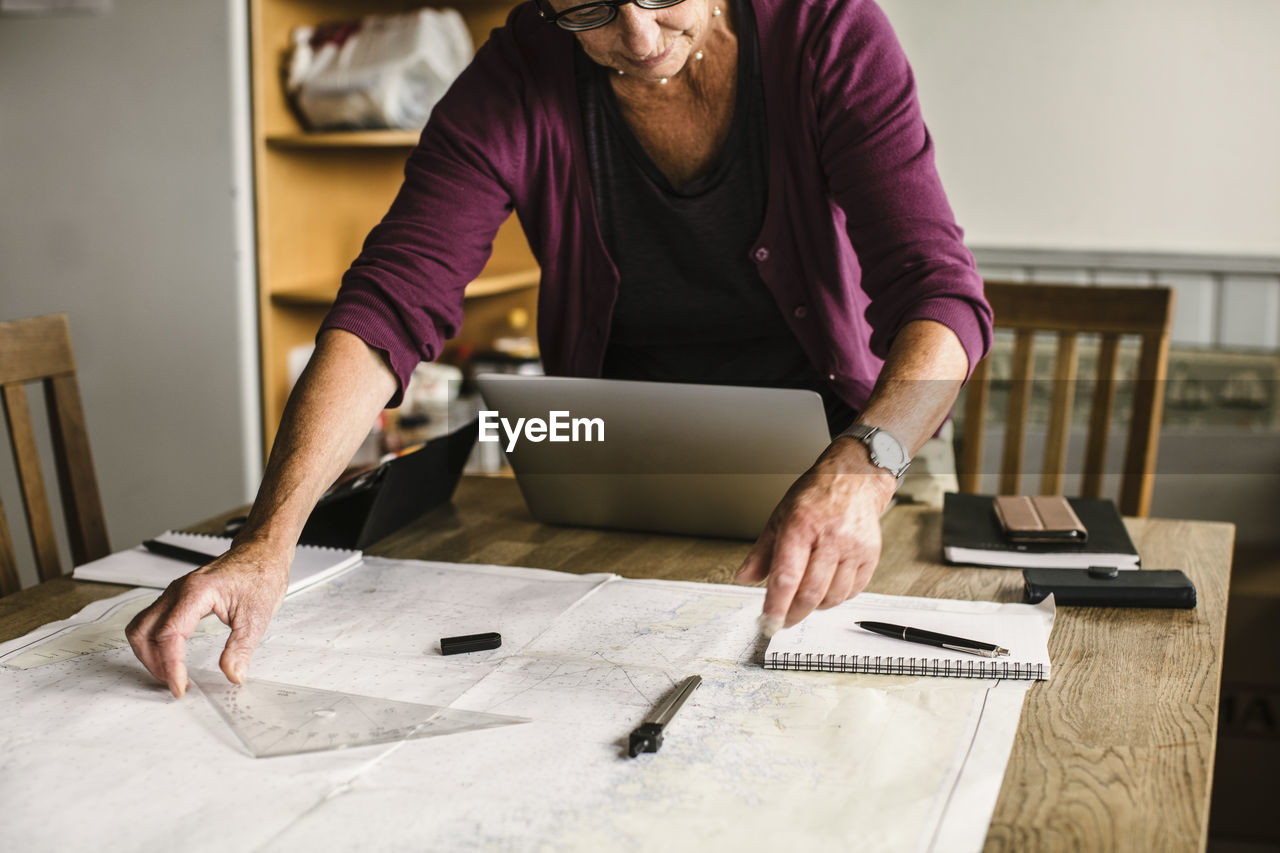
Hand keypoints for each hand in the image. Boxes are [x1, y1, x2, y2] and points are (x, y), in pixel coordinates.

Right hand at [125, 540, 291, 697]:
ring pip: (142, 627)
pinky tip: (170, 656)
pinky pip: (152, 622)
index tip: (179, 686)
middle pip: (144, 632)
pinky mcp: (178, 598)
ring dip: (149, 654)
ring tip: (170, 673)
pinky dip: (154, 643)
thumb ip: (241, 648)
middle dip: (154, 663)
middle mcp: (179, 590)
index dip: (171, 665)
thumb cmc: (260, 573)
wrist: (262, 553)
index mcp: (196, 592)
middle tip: (174, 683)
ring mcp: (175, 593)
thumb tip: (233, 674)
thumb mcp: (257, 616)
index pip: (169, 634)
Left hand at [734, 438, 896, 634]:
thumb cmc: (815, 497)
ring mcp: (854, 547)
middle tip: (782, 621)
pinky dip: (836, 598)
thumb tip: (744, 578)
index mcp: (801, 525)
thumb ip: (761, 552)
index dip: (776, 606)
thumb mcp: (780, 517)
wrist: (855, 479)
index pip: (787, 576)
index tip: (768, 624)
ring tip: (804, 599)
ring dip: (815, 607)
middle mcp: (830, 537)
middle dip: (793, 614)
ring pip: (832, 597)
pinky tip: (826, 589)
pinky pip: (852, 592)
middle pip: (810, 592)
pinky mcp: (871, 555)